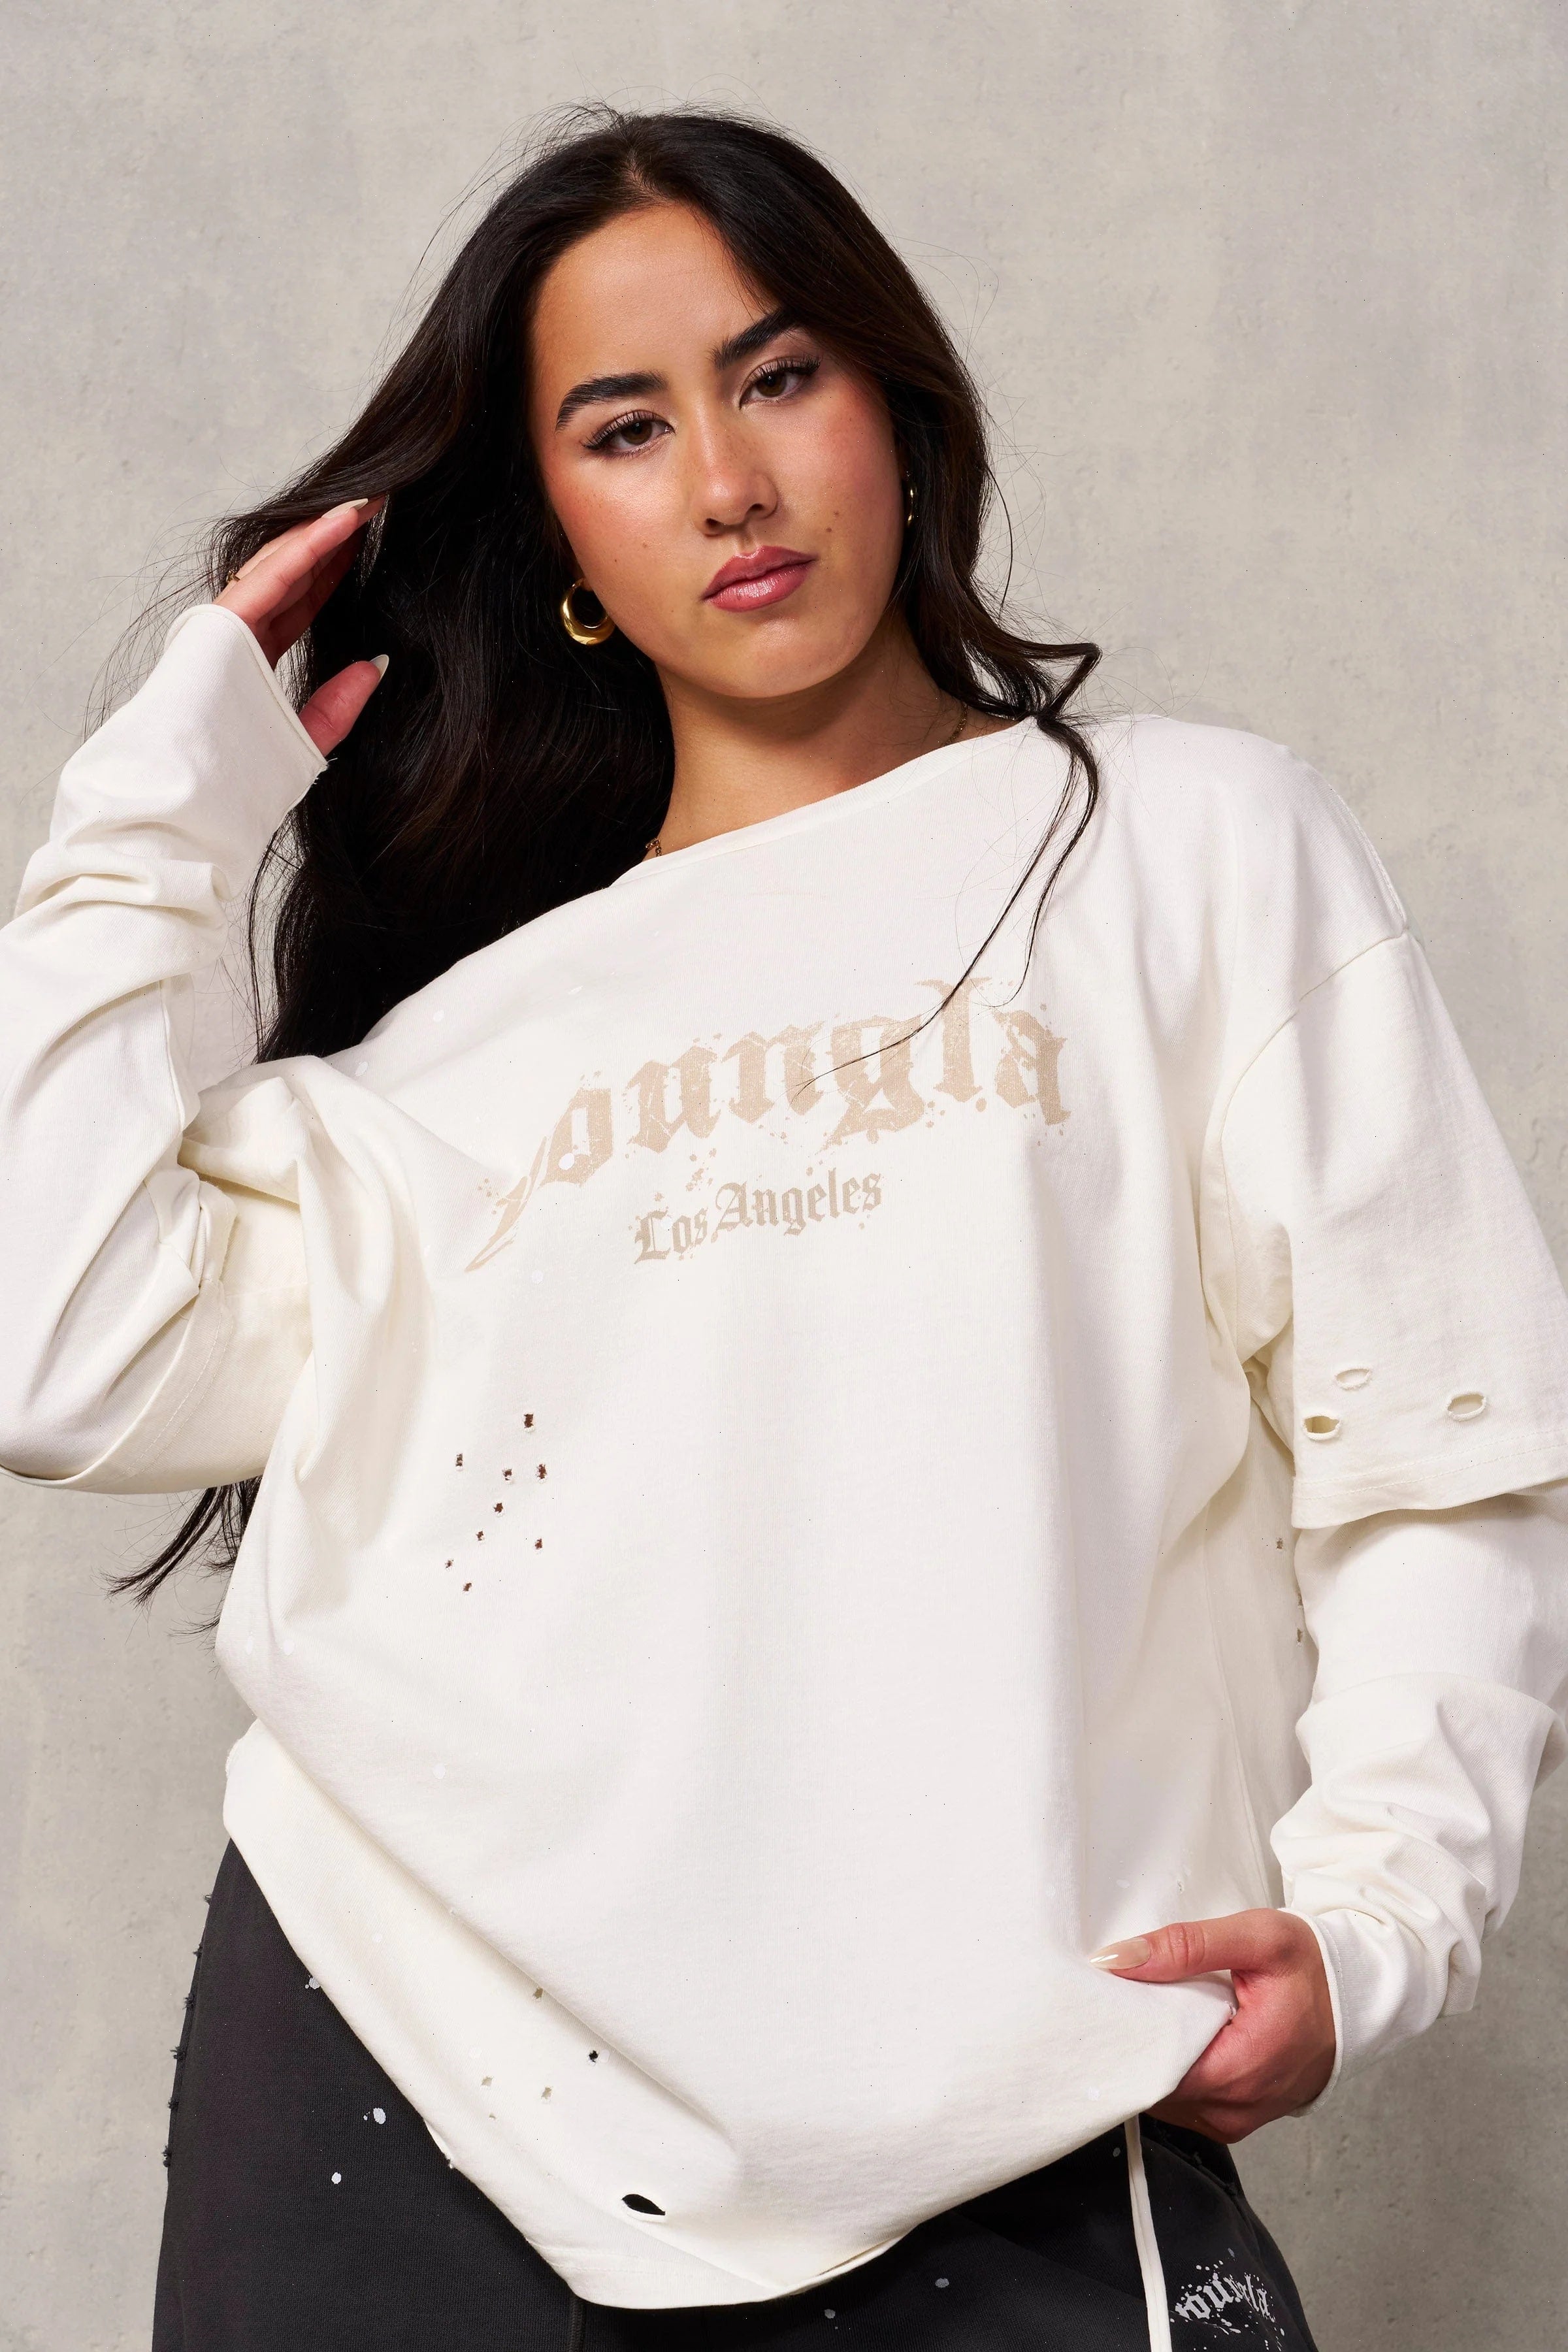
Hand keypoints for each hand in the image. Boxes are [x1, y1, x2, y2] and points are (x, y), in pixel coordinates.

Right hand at [216, 497, 386, 754]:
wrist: (193, 795)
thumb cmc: (241, 779)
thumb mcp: (307, 738)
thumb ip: (340, 704)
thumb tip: (376, 664)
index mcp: (251, 657)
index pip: (299, 600)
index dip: (332, 569)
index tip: (364, 543)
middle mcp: (236, 632)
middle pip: (292, 573)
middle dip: (332, 539)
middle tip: (373, 507)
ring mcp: (225, 623)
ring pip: (283, 563)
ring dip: (325, 530)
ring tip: (367, 504)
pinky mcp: (224, 621)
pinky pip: (277, 574)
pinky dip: (313, 544)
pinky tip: (347, 521)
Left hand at [1090, 1909, 1334, 2141]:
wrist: (1357, 1996)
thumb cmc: (1313, 1968)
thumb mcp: (1255, 1938)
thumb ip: (1185, 1946)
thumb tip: (1118, 1959)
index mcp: (1239, 2069)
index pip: (1150, 2071)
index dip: (1121, 2039)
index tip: (1102, 2007)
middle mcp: (1236, 2107)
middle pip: (1154, 2088)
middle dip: (1132, 2047)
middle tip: (1117, 2003)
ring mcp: (1237, 2119)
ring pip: (1167, 2100)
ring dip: (1152, 2061)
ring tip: (1148, 2015)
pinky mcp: (1238, 2117)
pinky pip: (1187, 2104)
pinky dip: (1174, 2072)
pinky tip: (1173, 2036)